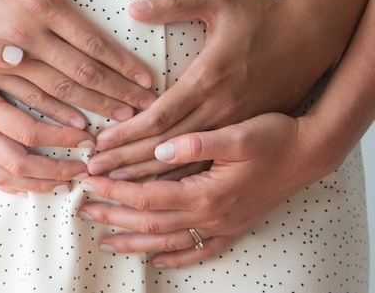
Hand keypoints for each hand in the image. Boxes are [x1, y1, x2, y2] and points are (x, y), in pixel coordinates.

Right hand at [0, 19, 94, 192]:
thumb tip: (19, 54)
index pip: (26, 131)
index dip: (60, 138)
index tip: (87, 137)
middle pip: (18, 165)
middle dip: (54, 172)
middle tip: (83, 169)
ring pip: (0, 177)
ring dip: (34, 185)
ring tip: (62, 186)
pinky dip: (7, 185)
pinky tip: (24, 187)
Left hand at [77, 112, 334, 267]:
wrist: (311, 153)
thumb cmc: (275, 138)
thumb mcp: (237, 133)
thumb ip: (197, 143)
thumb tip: (159, 149)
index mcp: (205, 192)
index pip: (146, 195)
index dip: (114, 189)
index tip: (89, 181)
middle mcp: (210, 216)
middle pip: (149, 223)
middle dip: (113, 216)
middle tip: (83, 210)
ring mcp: (222, 226)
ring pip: (168, 242)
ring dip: (134, 242)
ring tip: (105, 242)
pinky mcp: (233, 228)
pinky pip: (199, 251)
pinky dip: (176, 258)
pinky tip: (158, 261)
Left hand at [88, 0, 349, 177]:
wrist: (314, 38)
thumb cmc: (264, 17)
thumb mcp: (221, 0)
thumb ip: (176, 5)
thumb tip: (135, 9)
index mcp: (209, 80)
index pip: (160, 117)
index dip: (127, 133)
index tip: (99, 143)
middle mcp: (220, 109)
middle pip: (165, 146)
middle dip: (126, 161)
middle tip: (93, 171)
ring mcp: (234, 125)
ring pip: (184, 162)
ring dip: (147, 175)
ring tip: (113, 185)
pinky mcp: (243, 133)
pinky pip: (206, 163)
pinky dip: (177, 177)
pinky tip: (154, 187)